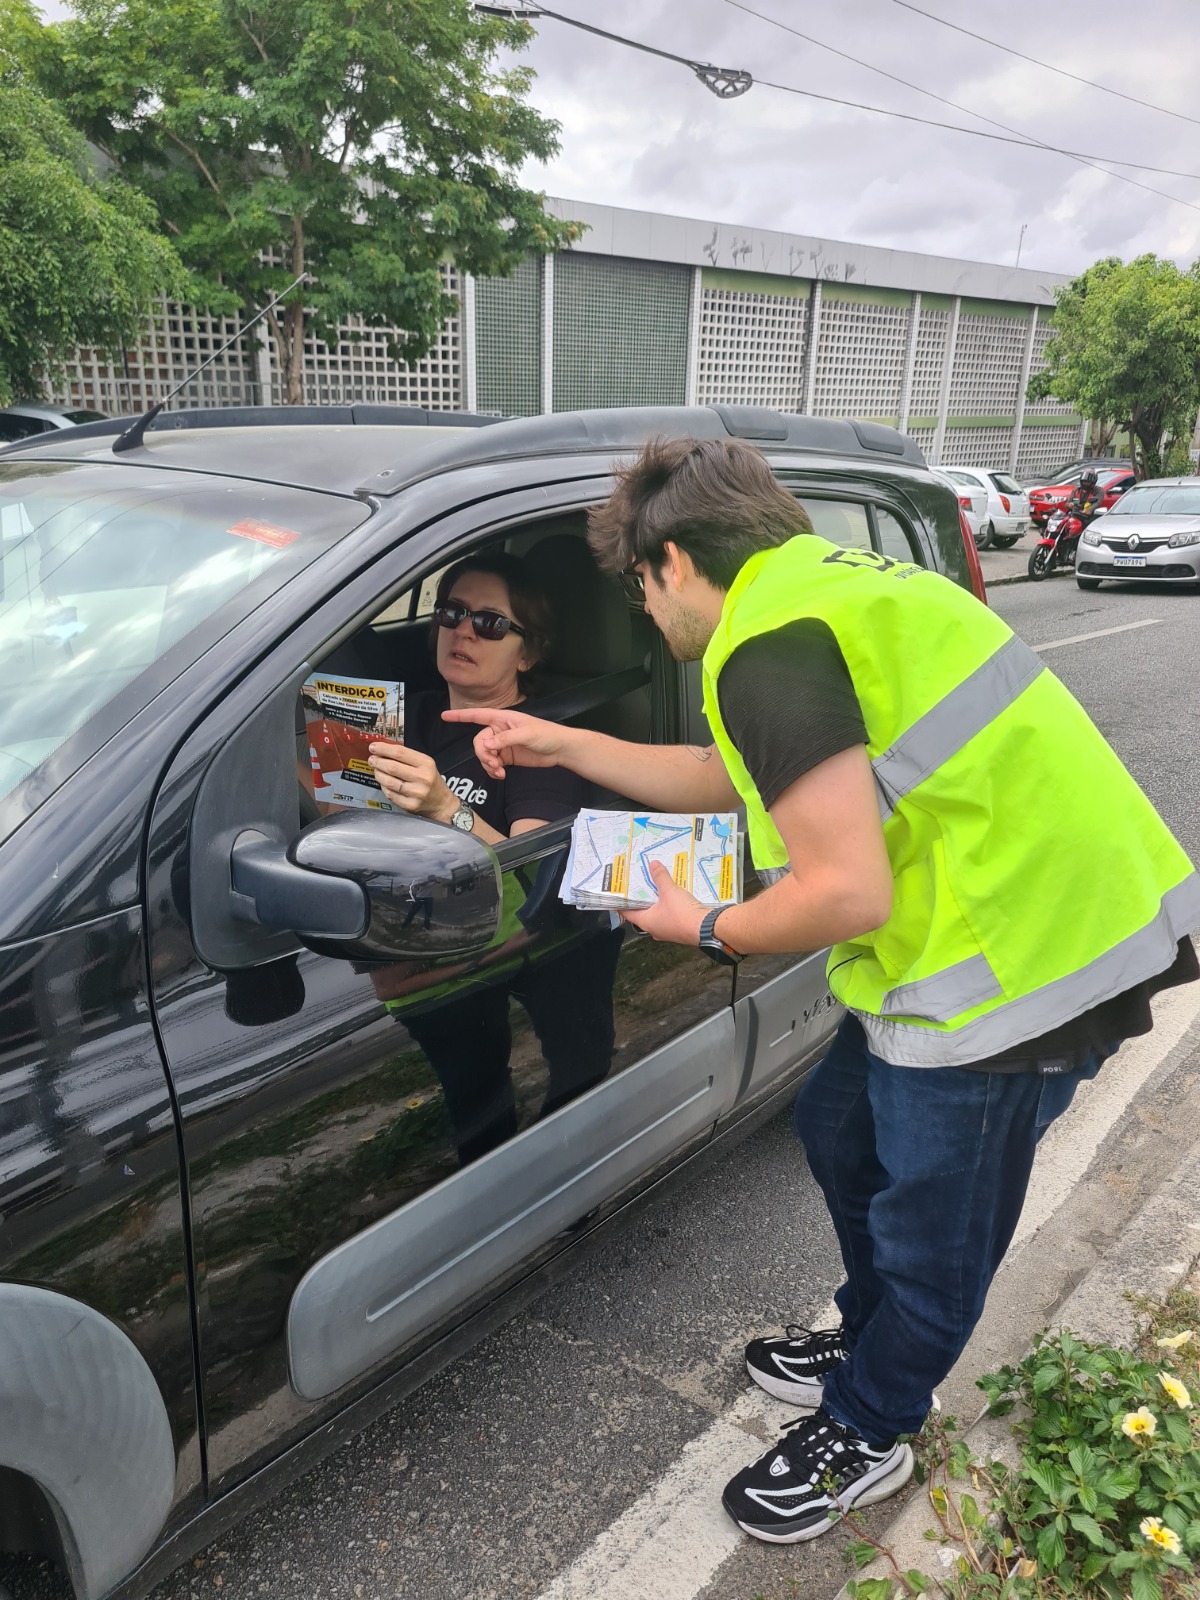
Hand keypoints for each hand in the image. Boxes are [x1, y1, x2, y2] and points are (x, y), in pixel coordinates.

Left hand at [367, 740, 456, 822]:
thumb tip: (383, 751)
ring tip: (376, 770)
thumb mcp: (425, 764)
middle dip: (378, 762)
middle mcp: (422, 778)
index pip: (400, 753)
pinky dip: (383, 787)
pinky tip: (383, 782)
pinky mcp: (410, 805)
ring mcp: (416, 793)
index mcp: (426, 764)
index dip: (383, 749)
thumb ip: (406, 757)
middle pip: (392, 767)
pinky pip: (390, 794)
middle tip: (372, 760)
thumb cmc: (431, 780)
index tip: (373, 747)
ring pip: (389, 781)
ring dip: (378, 774)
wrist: (441, 803)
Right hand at [440, 706, 567, 779]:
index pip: (477, 715)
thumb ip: (505, 738)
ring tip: (500, 772)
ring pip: (484, 755)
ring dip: (488, 765)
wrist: (560, 749)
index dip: (460, 716)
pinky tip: (501, 775)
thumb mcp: (527, 734)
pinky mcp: (507, 757)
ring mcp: (503, 745)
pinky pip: (492, 764)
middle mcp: (499, 731)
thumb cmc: (547, 734)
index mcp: (502, 719)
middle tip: (493, 764)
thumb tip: (487, 744)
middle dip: (483, 755)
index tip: (444, 716)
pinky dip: (493, 771)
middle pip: (479, 742)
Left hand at [620, 861, 706, 945]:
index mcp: (646, 922)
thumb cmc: (681, 912)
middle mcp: (654, 929)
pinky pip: (669, 916)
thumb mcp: (670, 891)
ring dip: (656, 903)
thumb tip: (652, 864)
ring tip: (655, 888)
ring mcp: (667, 931)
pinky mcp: (679, 929)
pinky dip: (668, 907)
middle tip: (639, 886)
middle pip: (642, 913)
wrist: (706, 928)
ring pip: (657, 915)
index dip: (623, 902)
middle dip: (641, 900)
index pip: (628, 912)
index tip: (620, 893)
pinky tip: (672, 896)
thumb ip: (660, 877)